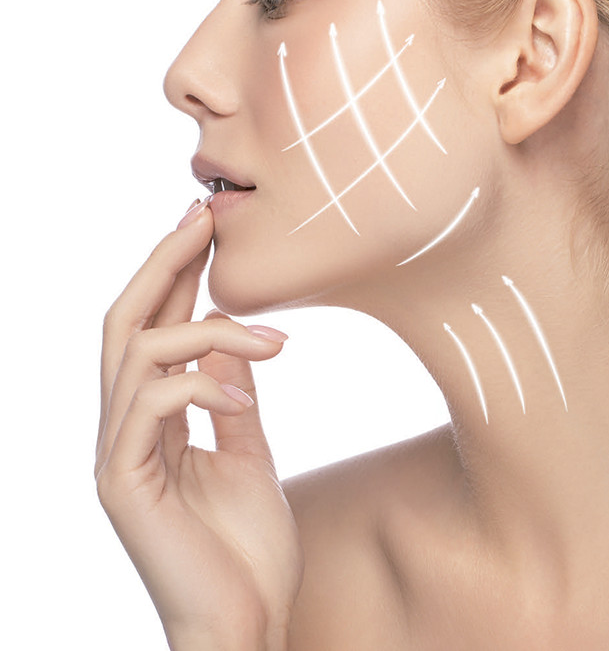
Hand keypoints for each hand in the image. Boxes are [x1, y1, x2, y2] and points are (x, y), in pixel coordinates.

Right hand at [96, 200, 301, 648]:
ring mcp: (117, 458)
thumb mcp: (250, 453)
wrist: (246, 623)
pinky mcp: (122, 486)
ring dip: (206, 330)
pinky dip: (196, 385)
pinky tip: (243, 394)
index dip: (174, 273)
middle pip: (121, 324)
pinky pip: (147, 408)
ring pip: (134, 354)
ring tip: (272, 339)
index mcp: (152, 422)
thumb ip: (234, 398)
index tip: (207, 225)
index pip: (152, 328)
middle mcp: (123, 431)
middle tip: (204, 219)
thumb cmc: (247, 549)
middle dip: (162, 264)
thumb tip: (232, 340)